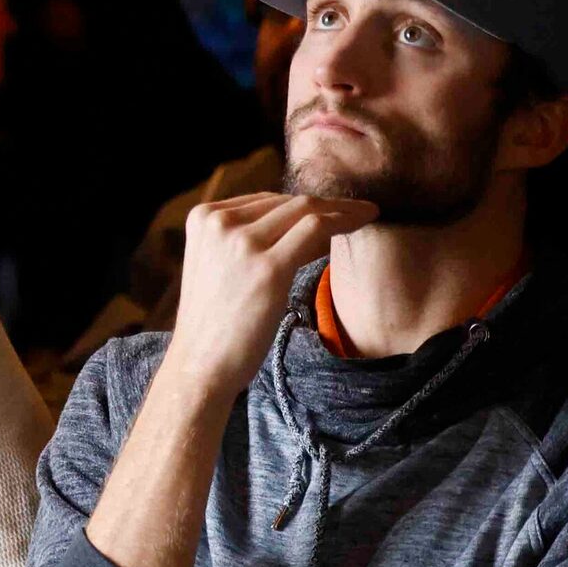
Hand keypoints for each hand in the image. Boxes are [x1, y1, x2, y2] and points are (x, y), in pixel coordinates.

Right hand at [163, 192, 376, 394]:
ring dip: (342, 209)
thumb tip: (302, 227)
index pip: (263, 201)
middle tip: (358, 210)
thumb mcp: (219, 267)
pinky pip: (316, 229)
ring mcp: (241, 243)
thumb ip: (246, 241)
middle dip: (326, 203)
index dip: (300, 207)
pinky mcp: (268, 267)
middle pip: (285, 202)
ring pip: (305, 210)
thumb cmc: (214, 325)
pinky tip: (363, 223)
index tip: (329, 213)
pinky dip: (345, 221)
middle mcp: (218, 222)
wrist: (200, 364)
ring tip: (367, 214)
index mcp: (203, 218)